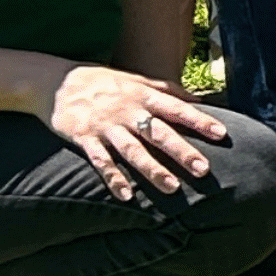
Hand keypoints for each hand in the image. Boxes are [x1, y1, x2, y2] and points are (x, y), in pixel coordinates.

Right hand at [42, 59, 226, 202]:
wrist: (54, 80)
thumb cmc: (100, 82)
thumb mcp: (134, 79)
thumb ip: (165, 89)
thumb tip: (198, 100)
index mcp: (141, 95)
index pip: (176, 109)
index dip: (199, 120)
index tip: (221, 133)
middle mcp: (126, 111)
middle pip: (159, 133)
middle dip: (181, 151)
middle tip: (203, 169)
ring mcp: (105, 126)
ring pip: (133, 150)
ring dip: (152, 170)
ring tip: (172, 188)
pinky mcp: (84, 139)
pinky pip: (101, 161)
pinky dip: (113, 178)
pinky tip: (126, 195)